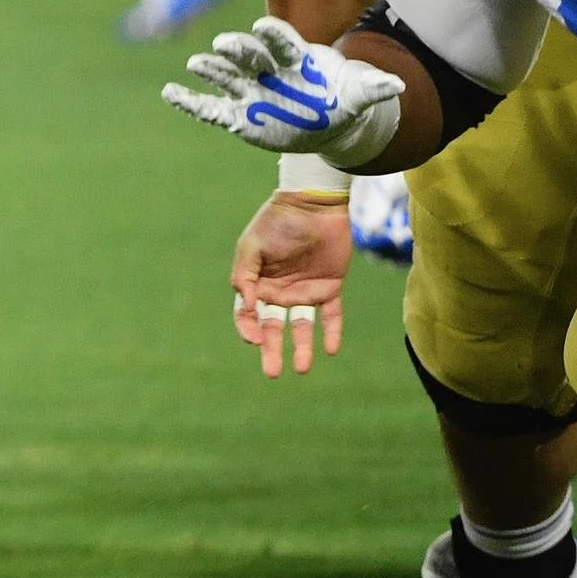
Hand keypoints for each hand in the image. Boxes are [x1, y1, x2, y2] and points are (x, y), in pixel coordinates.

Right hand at [163, 16, 404, 165]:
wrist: (324, 119)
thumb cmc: (341, 99)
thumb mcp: (360, 96)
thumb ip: (373, 88)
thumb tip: (398, 86)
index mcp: (295, 59)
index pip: (283, 42)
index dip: (274, 35)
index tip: (263, 26)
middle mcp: (267, 69)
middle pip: (250, 55)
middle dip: (238, 49)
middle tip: (225, 43)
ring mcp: (249, 90)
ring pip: (227, 76)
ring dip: (212, 69)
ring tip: (197, 63)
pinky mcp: (237, 114)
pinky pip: (210, 108)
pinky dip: (190, 102)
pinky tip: (170, 93)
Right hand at [232, 191, 351, 376]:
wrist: (313, 204)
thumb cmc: (277, 222)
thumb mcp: (253, 245)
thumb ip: (245, 274)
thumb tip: (245, 306)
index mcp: (256, 283)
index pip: (247, 314)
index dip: (248, 329)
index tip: (254, 339)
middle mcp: (278, 292)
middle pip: (273, 327)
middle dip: (272, 351)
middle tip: (272, 372)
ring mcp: (304, 291)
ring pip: (302, 327)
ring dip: (302, 348)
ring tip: (303, 368)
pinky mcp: (329, 287)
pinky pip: (331, 316)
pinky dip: (331, 332)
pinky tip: (330, 349)